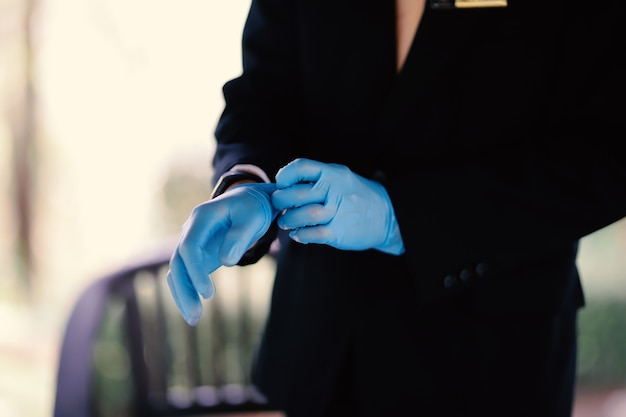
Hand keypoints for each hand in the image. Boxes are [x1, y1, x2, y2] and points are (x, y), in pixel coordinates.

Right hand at [167, 183, 276, 324]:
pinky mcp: (198, 255)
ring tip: (193, 320)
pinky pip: (187, 275)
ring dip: (183, 295)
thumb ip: (240, 237)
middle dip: (184, 289)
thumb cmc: (253, 209)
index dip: (196, 271)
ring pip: (178, 271)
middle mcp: (191, 230)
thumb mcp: (253, 218)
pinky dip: (188, 291)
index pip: (190, 247)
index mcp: (202, 217)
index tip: (208, 294)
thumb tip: (227, 262)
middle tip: (195, 316)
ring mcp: (192, 243)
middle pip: (178, 262)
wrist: (250, 202)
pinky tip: (193, 311)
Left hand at [272, 158, 403, 254]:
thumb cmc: (357, 196)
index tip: (281, 184)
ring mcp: (338, 212)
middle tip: (279, 205)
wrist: (387, 215)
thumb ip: (316, 179)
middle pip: (297, 194)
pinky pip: (313, 234)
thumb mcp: (341, 178)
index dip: (285, 176)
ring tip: (286, 222)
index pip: (301, 167)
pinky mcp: (340, 232)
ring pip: (303, 215)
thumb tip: (284, 186)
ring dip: (289, 220)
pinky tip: (298, 234)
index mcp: (333, 174)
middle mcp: (335, 191)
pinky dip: (300, 235)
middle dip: (281, 200)